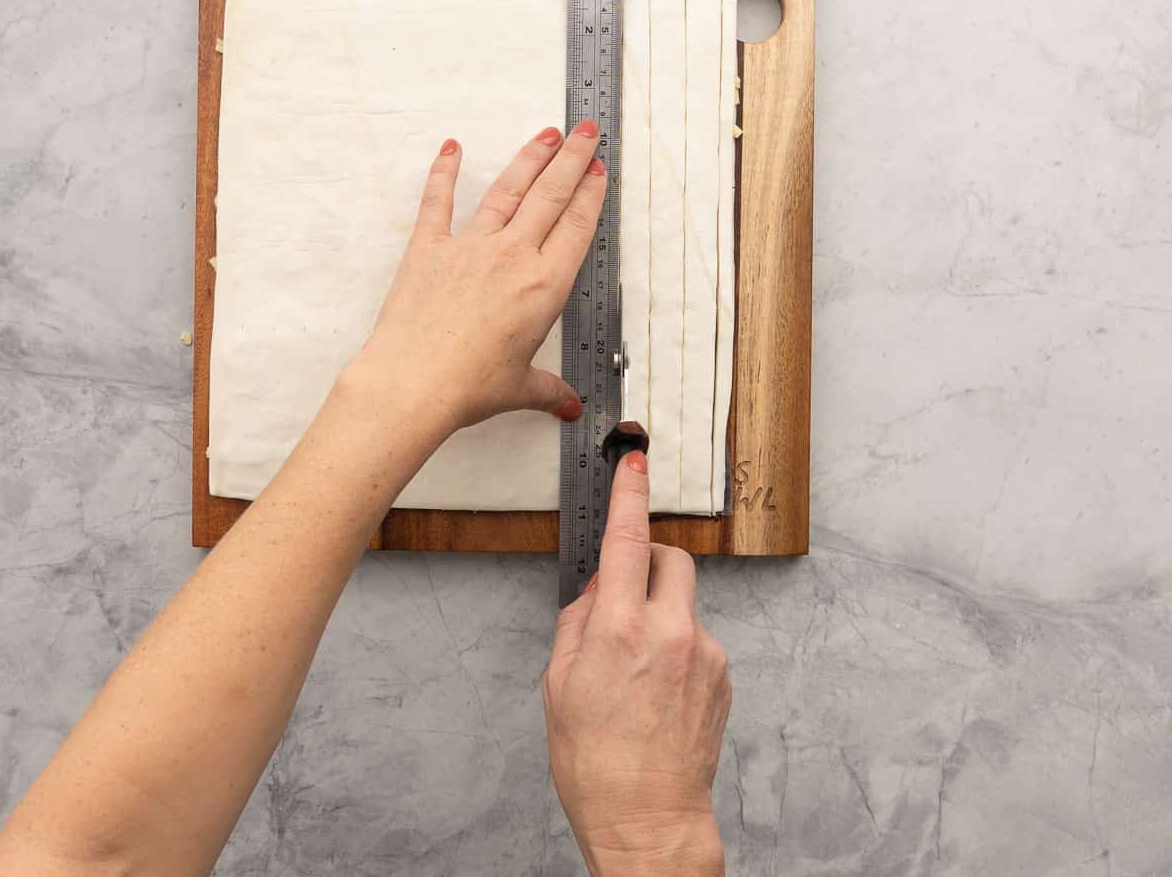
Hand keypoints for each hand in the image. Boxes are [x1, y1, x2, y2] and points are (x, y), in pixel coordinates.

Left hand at [348, 120, 605, 436]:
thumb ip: (548, 389)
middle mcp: (512, 256)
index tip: (598, 171)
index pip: (576, 226)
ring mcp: (470, 246)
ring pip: (507, 190)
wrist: (412, 383)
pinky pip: (439, 201)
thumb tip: (567, 405)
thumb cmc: (467, 386)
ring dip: (529, 158)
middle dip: (571, 159)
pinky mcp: (429, 247)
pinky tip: (451, 147)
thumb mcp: (519, 387)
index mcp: (544, 286)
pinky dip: (444, 171)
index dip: (590, 194)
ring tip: (546, 133)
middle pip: (550, 195)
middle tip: (586, 132)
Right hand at [543, 452, 731, 876]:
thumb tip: (598, 589)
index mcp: (619, 630)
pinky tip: (658, 690)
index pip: (627, 541)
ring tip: (637, 669)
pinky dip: (677, 646)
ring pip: (683, 601)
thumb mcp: (559, 683)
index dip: (630, 493)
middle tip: (624, 592)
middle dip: (647, 561)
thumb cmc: (595, 762)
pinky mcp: (723, 674)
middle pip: (670, 558)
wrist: (649, 820)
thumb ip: (578, 621)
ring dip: (660, 613)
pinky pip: (697, 637)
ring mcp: (704, 653)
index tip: (635, 461)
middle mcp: (670, 632)